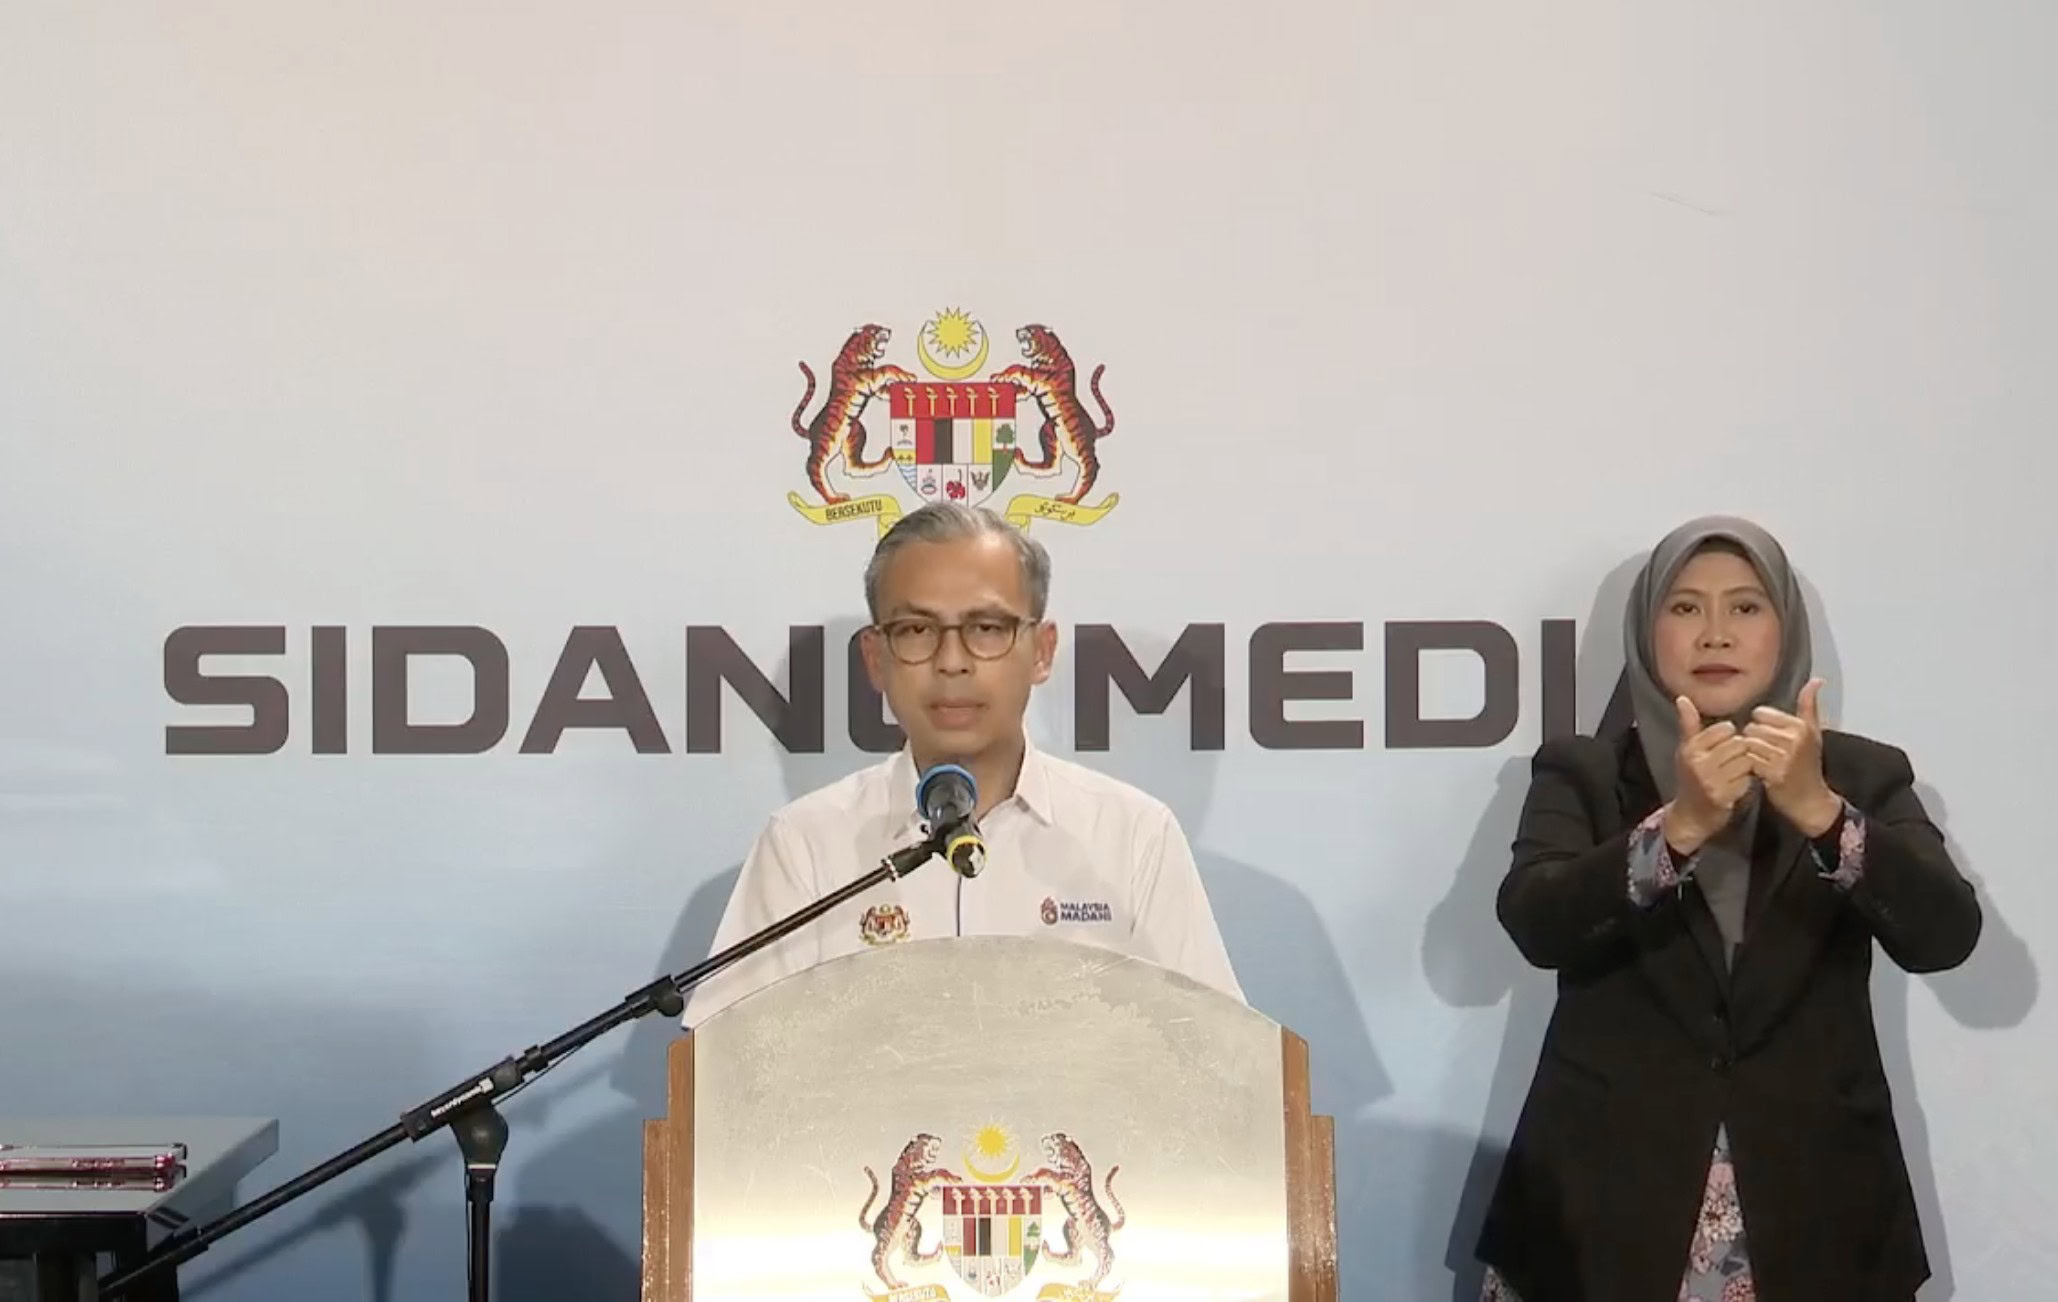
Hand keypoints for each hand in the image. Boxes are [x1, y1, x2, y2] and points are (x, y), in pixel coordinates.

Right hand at [1664, 695, 1754, 854]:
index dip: (1730, 736)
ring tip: (1737, 772)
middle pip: (1738, 744)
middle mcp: (1698, 763)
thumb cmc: (1691, 778)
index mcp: (1690, 749)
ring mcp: (1711, 781)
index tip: (1725, 746)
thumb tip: (1683, 698)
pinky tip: (1737, 785)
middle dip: (1740, 752)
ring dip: (1746, 766)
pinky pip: (1748, 779)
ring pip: (1745, 761)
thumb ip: (1688, 725)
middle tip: (1734, 761)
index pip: (1725, 729)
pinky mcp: (1723, 797)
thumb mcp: (1686, 751)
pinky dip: (1747, 782)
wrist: (1690, 816)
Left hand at [1743, 678, 1840, 836]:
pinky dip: (1748, 767)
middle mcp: (1794, 739)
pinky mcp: (1774, 774)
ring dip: (1748, 754)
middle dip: (1752, 741)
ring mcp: (1784, 757)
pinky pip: (1748, 761)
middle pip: (1751, 729)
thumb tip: (1817, 680)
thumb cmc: (1808, 764)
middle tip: (1761, 753)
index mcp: (1801, 726)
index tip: (1767, 739)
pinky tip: (1757, 772)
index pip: (1761, 714)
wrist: (1811, 800)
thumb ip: (1809, 705)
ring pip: (1748, 744)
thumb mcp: (1812, 733)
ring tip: (1759, 762)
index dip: (1759, 726)